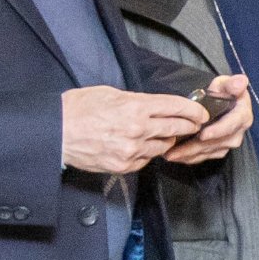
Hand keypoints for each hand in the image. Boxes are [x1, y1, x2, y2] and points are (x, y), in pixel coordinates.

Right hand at [60, 85, 215, 176]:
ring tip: (161, 134)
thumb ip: (137, 100)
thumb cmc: (79, 109)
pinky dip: (148, 153)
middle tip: (193, 124)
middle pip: (176, 128)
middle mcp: (138, 130)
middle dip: (188, 126)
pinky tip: (141, 146)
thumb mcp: (110, 93)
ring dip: (166, 140)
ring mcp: (132, 151)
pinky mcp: (124, 166)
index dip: (193, 110)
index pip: (175, 107)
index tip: (201, 112)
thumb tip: (155, 105)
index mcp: (135, 107)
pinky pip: (147, 160)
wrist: (57, 132)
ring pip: (163, 146)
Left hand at [165, 75, 250, 164]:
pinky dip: (189, 158)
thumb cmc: (222, 91)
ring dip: (189, 154)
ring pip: (208, 152)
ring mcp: (228, 143)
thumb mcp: (225, 84)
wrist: (221, 101)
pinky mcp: (219, 150)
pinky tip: (175, 156)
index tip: (203, 135)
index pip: (231, 125)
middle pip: (217, 143)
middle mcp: (238, 132)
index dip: (217, 131)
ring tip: (170, 154)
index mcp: (242, 115)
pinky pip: (204, 157)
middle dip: (196, 147)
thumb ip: (232, 84)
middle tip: (176, 150)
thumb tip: (241, 81)